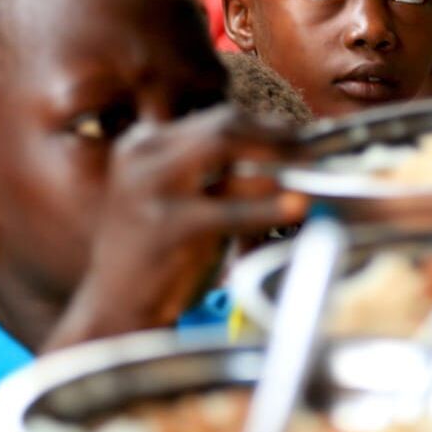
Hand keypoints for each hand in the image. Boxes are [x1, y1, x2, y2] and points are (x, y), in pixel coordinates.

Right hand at [46, 106, 307, 350]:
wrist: (114, 313)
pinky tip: (295, 208)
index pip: (220, 119)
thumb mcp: (184, 204)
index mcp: (144, 144)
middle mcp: (142, 155)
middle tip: (317, 154)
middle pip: (225, 125)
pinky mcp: (164, 224)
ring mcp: (149, 187)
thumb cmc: (158, 261)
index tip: (305, 139)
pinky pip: (227, 209)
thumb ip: (221, 176)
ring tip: (313, 173)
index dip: (271, 127)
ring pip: (226, 150)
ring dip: (278, 159)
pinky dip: (266, 207)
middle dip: (279, 137)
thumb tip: (287, 159)